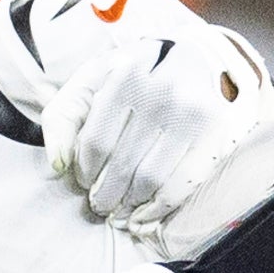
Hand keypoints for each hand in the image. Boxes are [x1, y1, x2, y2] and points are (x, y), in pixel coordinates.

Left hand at [44, 21, 273, 240]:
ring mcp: (193, 114)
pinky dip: (160, 208)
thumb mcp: (90, 82)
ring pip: (151, 180)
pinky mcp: (215, 134)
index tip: (84, 180)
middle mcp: (163, 92)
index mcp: (127, 75)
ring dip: (130, 205)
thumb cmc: (130, 76)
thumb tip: (59, 164)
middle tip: (100, 204)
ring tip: (119, 211)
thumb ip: (63, 116)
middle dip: (105, 194)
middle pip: (123, 165)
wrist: (190, 57)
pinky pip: (183, 185)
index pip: (96, 141)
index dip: (84, 170)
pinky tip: (145, 215)